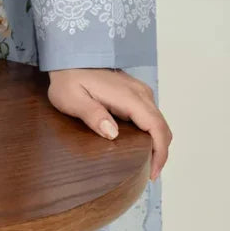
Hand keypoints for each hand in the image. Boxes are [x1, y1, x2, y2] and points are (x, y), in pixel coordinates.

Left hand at [47, 68, 172, 181]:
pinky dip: (150, 133)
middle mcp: (139, 92)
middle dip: (160, 153)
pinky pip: (150, 116)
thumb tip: (112, 133)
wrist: (68, 57)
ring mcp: (138, 91)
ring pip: (158, 122)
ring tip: (144, 163)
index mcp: (128, 96)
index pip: (157, 127)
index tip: (151, 173)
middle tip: (148, 174)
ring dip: (156, 143)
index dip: (160, 153)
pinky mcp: (134, 92)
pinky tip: (139, 145)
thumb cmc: (67, 78)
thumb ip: (91, 114)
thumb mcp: (71, 98)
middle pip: (162, 127)